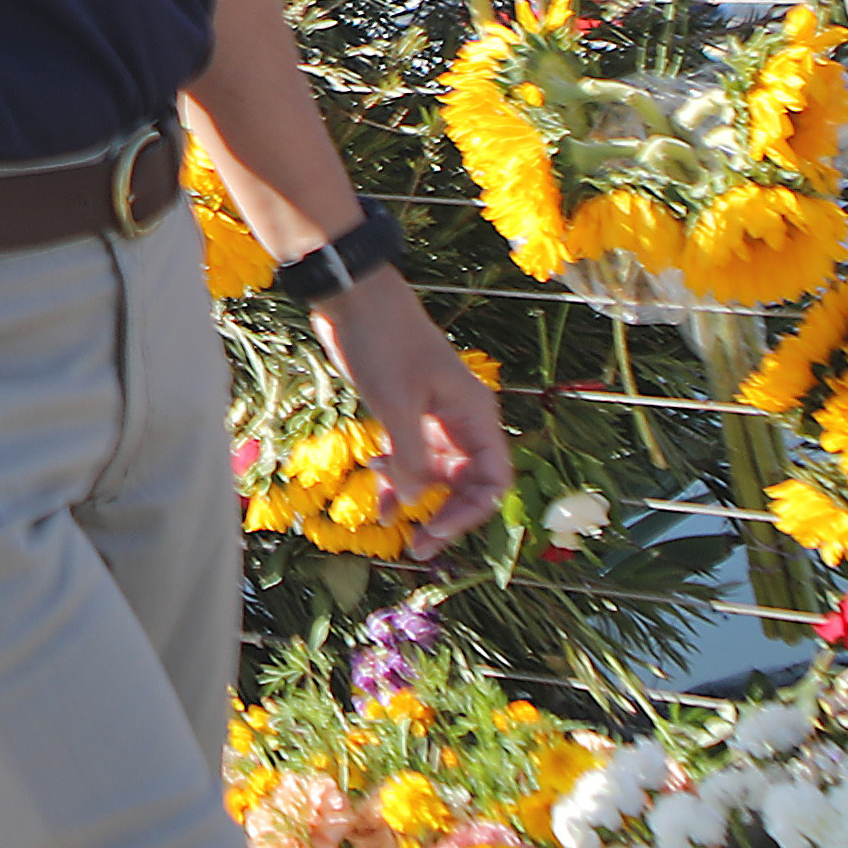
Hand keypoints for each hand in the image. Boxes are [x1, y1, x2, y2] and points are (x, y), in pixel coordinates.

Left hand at [312, 272, 515, 557]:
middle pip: (468, 484)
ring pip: (437, 474)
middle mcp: (462, 421)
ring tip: (385, 522)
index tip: (436, 533)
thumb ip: (411, 458)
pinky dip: (397, 478)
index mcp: (475, 416)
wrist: (354, 298)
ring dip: (416, 499)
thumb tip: (414, 505)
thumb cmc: (382, 343)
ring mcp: (434, 417)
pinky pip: (412, 457)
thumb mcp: (396, 404)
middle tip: (416, 549)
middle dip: (444, 516)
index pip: (493, 480)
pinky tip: (377, 492)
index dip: (471, 513)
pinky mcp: (406, 412)